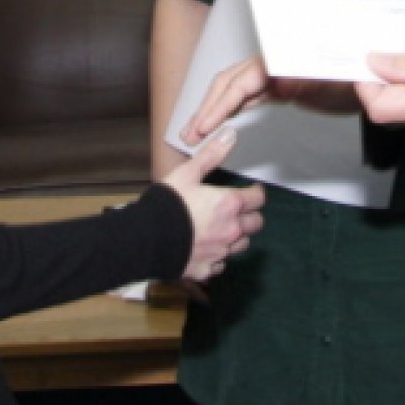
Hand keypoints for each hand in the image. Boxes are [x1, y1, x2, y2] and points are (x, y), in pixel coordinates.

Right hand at [159, 127, 265, 282]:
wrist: (146, 240)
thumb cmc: (168, 204)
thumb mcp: (187, 173)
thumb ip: (211, 155)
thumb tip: (230, 134)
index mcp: (229, 205)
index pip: (258, 199)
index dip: (255, 193)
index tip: (250, 191)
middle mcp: (231, 230)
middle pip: (256, 223)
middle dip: (250, 215)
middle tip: (237, 210)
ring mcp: (221, 253)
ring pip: (242, 245)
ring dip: (237, 236)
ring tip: (223, 229)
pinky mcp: (208, 269)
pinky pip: (221, 263)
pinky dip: (218, 256)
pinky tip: (207, 249)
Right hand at [183, 56, 358, 144]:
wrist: (375, 82)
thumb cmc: (361, 79)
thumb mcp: (340, 81)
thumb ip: (312, 78)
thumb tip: (278, 79)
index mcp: (284, 62)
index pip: (242, 81)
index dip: (219, 104)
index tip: (203, 126)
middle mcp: (275, 65)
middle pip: (230, 82)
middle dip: (206, 107)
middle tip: (186, 135)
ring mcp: (276, 75)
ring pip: (235, 89)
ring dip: (212, 109)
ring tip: (192, 133)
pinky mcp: (280, 87)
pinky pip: (247, 96)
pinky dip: (229, 108)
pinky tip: (217, 121)